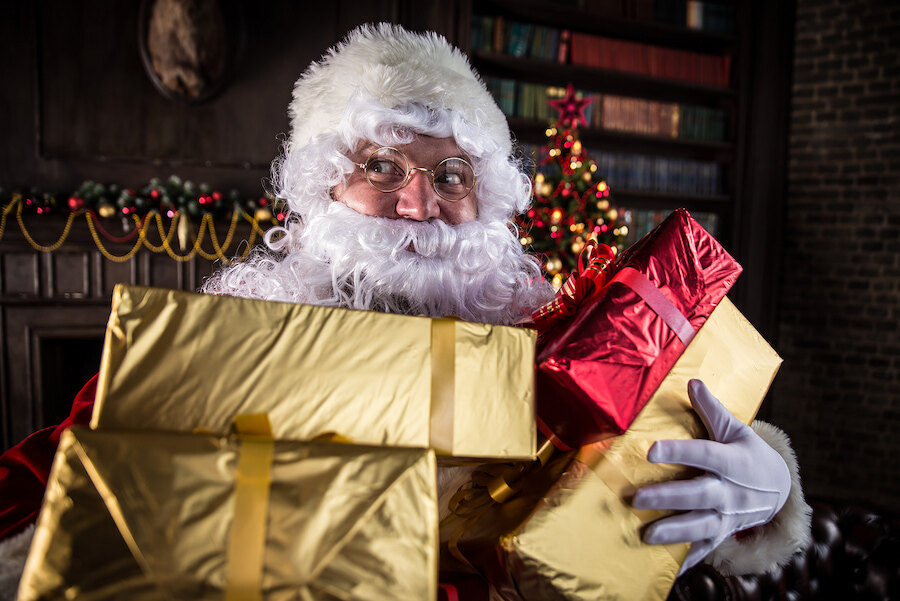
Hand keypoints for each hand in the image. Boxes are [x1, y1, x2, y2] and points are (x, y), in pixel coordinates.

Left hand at [632, 379, 790, 573]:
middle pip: (698, 495)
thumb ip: (712, 409)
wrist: (779, 488)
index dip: (679, 452)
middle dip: (668, 498)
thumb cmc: (750, 454)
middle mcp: (731, 491)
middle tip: (636, 499)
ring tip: (647, 535)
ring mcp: (729, 516)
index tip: (651, 450)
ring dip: (674, 532)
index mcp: (733, 461)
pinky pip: (705, 548)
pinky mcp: (724, 532)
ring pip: (701, 526)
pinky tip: (666, 569)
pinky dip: (688, 559)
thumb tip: (692, 382)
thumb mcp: (737, 429)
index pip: (704, 454)